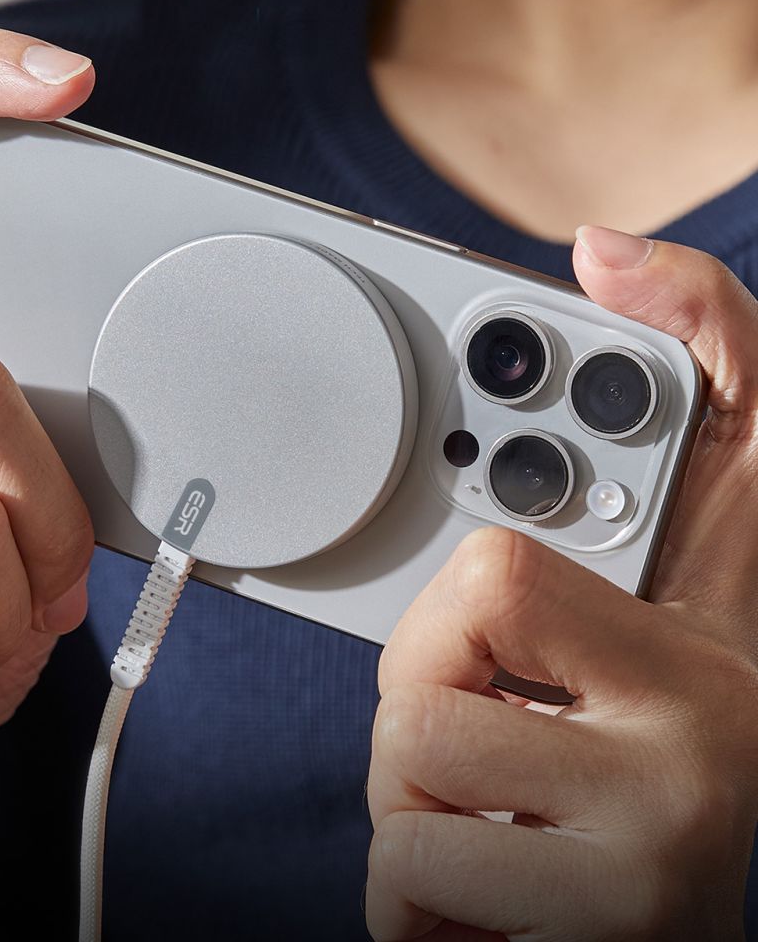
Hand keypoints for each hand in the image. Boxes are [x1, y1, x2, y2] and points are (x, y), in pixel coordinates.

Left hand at [366, 227, 757, 941]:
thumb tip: (607, 252)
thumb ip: (708, 353)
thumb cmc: (706, 695)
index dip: (452, 607)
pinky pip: (403, 910)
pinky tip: (491, 885)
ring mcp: (641, 888)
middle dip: (420, 710)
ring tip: (501, 813)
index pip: (493, 577)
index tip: (483, 635)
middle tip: (494, 729)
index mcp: (710, 648)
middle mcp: (697, 769)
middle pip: (418, 706)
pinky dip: (414, 905)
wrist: (717, 884)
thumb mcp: (739, 508)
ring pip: (404, 808)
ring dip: (417, 810)